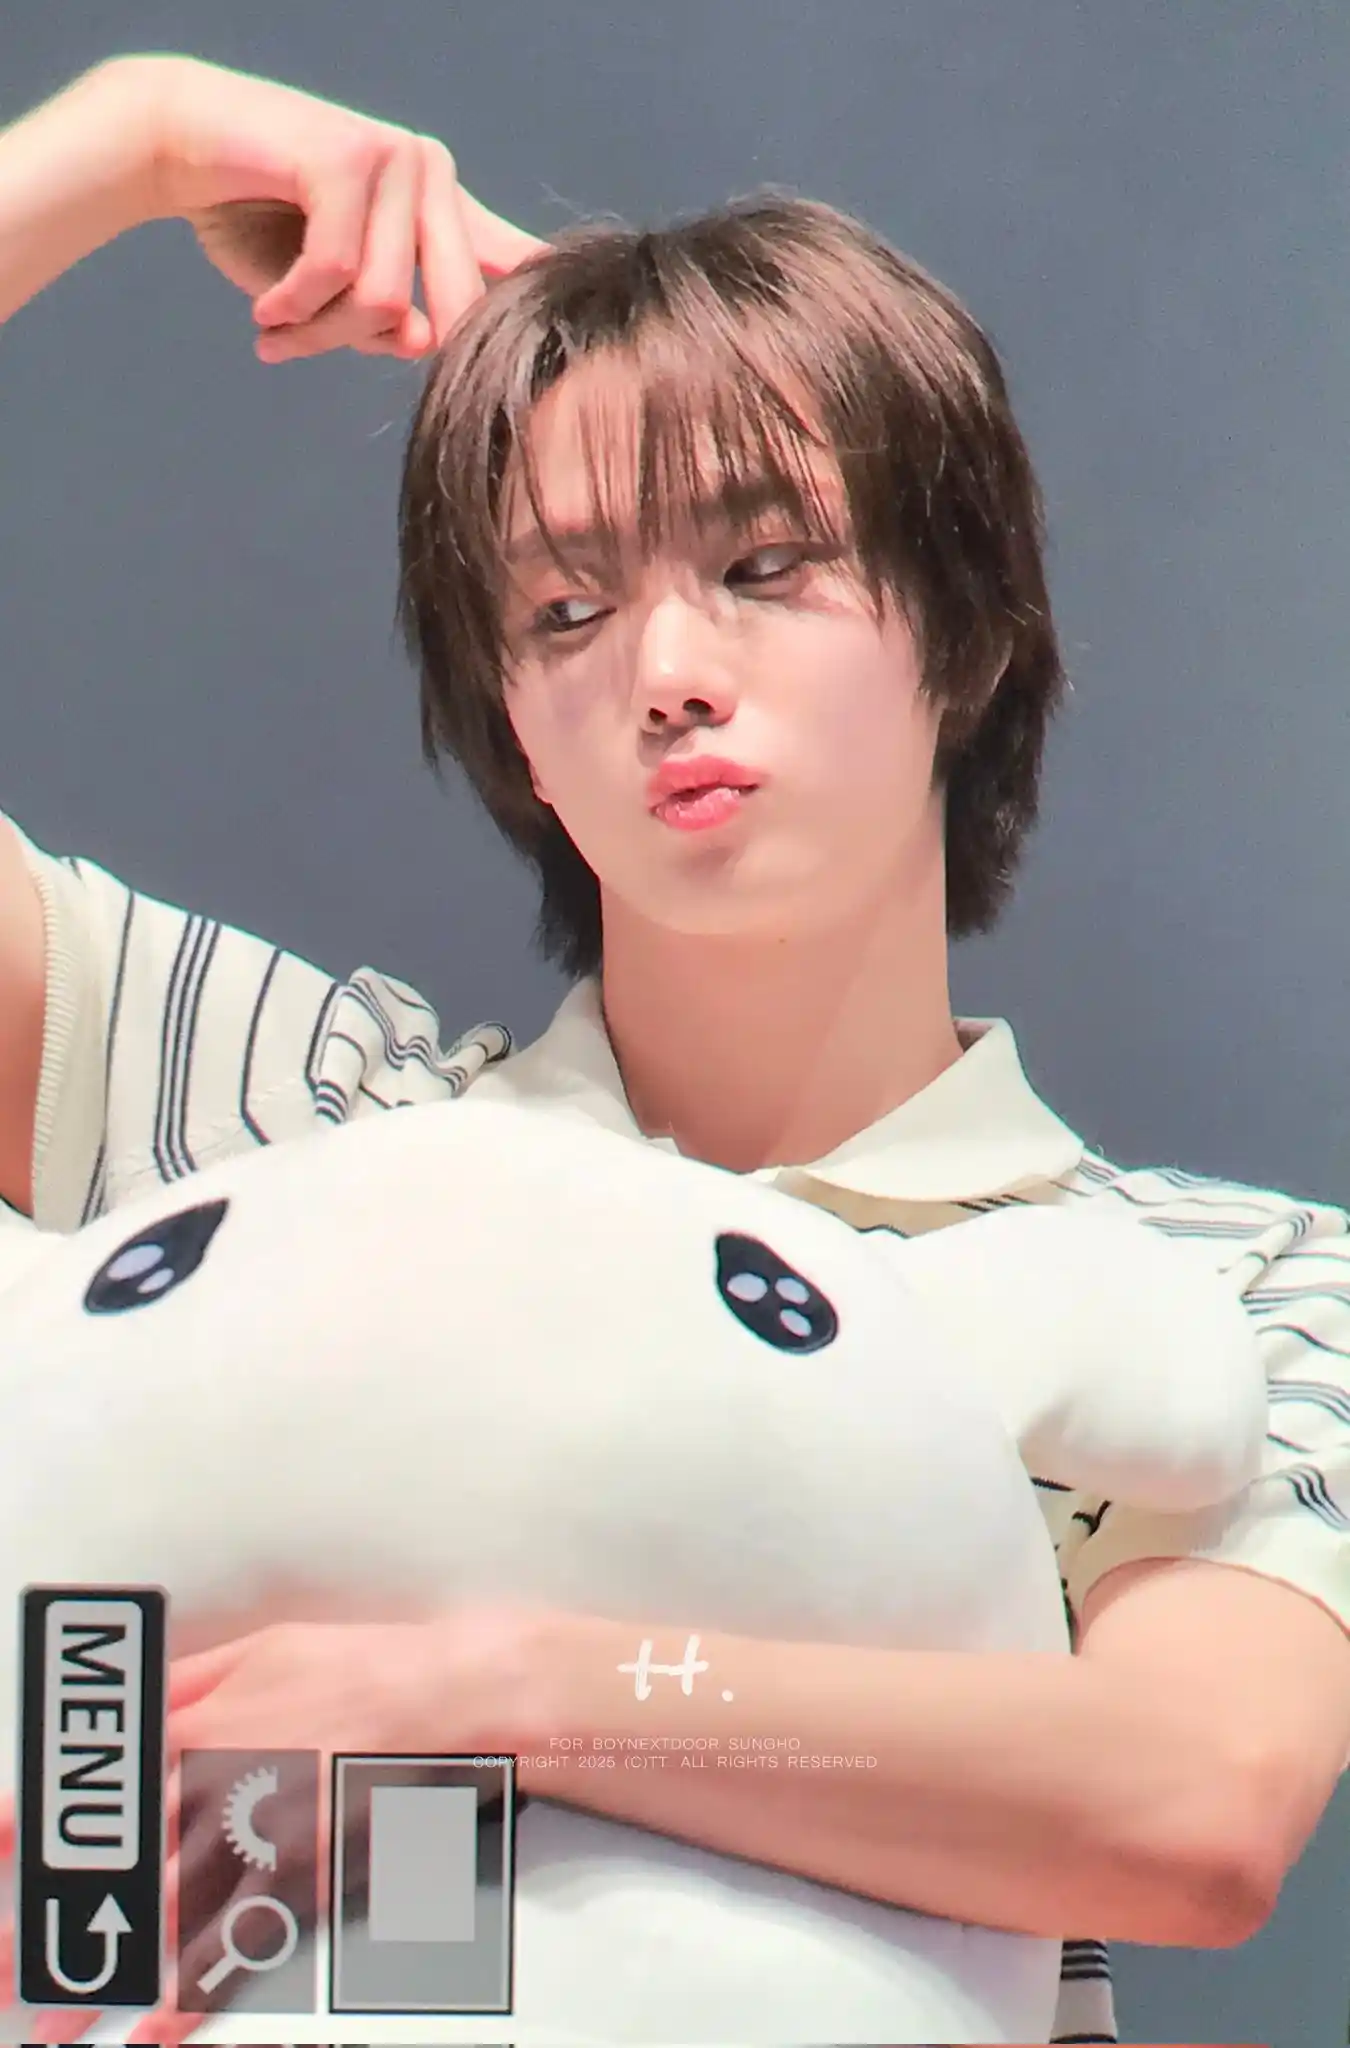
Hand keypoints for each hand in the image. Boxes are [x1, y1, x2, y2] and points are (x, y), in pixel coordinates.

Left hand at [0, 1606, 562, 2046]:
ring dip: (97, 1982)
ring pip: (159, 1923)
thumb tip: (131, 1706)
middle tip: (2, 1973)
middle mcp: (216, 1790)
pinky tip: (153, 2033)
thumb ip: (186, 1682)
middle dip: (45, 1926)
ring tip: (49, 2026)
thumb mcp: (260, 1649)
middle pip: (112, 1868)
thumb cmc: (358, 1667)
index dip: (33, 1827)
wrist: (447, 1698)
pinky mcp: (303, 1883)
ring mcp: (259, 1844)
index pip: (96, 1787)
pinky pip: (237, 1950)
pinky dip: (189, 2001)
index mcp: (199, 1727)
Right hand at [131, 53, 545, 360]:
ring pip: (385, 302)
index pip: (509, 267)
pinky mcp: (347, 157)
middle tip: (300, 347)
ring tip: (275, 329)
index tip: (569, 344)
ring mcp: (394, 159)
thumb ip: (388, 321)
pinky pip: (337, 272)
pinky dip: (294, 306)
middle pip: (450, 310)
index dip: (535, 310)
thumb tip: (425, 341)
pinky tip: (264, 309)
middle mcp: (431, 173)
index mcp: (442, 205)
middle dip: (375, 346)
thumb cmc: (257, 221)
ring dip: (320, 333)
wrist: (177, 147)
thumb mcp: (334, 292)